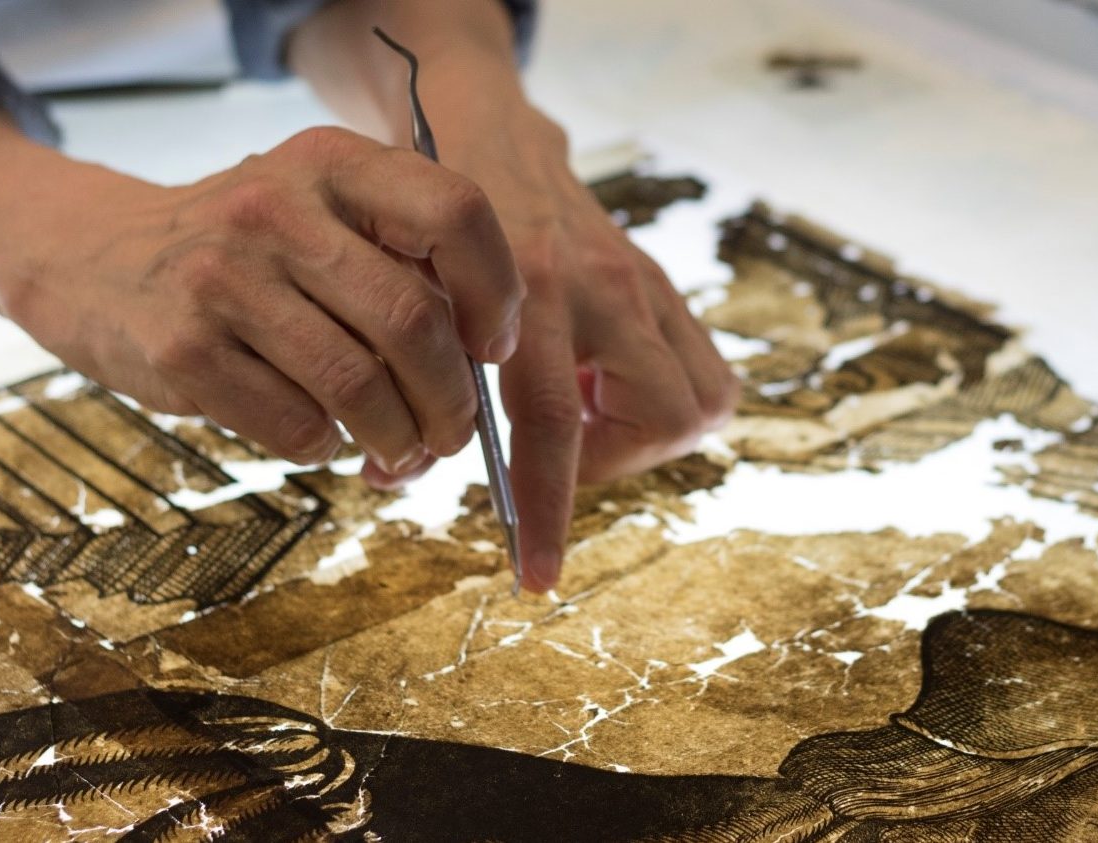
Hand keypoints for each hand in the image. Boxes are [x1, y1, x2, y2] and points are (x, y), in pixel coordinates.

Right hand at [0, 121, 524, 471]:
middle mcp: (278, 207)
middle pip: (412, 320)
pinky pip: (296, 425)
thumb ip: (400, 261)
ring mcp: (223, 277)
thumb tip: (485, 360)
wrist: (98, 259)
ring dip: (398, 438)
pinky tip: (325, 434)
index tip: (493, 347)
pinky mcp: (184, 349)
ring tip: (400, 449)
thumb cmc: (246, 251)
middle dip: (452, 400)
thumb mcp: (321, 214)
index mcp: (333, 162)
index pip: (455, 213)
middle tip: (454, 432)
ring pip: (358, 385)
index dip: (495, 293)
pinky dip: (328, 446)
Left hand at [448, 106, 738, 590]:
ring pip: (703, 402)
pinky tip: (607, 386)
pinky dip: (661, 405)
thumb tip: (392, 479)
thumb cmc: (447, 229)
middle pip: (663, 421)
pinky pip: (705, 374)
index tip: (538, 575)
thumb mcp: (422, 298)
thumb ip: (416, 389)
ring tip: (588, 414)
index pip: (553, 426)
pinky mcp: (664, 286)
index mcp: (535, 293)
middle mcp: (606, 288)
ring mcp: (647, 286)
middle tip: (562, 448)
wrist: (496, 142)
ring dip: (644, 436)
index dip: (547, 511)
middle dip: (612, 464)